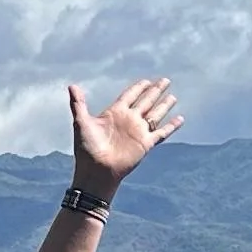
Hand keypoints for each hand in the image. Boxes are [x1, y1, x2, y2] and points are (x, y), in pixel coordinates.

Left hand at [67, 74, 181, 188]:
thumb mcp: (81, 122)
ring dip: (164, 105)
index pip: (130, 95)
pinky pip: (162, 132)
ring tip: (173, 96)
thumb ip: (78, 104)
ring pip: (155, 114)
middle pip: (146, 101)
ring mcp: (138, 131)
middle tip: (165, 80)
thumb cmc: (87, 149)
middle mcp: (129, 120)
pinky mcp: (145, 143)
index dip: (139, 87)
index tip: (147, 80)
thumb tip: (72, 86)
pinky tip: (180, 119)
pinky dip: (171, 126)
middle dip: (155, 91)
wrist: (96, 171)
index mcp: (115, 113)